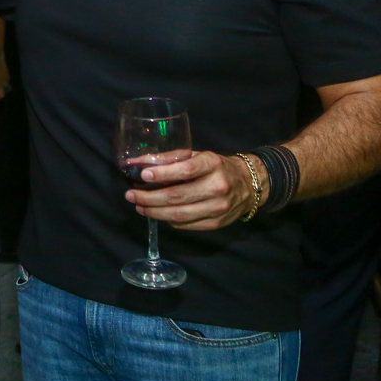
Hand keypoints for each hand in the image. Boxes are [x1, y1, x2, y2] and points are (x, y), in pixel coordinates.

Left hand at [125, 152, 264, 229]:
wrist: (249, 184)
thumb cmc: (216, 166)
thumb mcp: (197, 155)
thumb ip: (168, 158)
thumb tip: (136, 162)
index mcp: (213, 164)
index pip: (186, 170)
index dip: (163, 174)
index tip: (143, 175)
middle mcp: (218, 186)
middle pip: (178, 196)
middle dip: (149, 198)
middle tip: (131, 195)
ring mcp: (219, 207)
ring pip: (180, 214)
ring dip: (154, 212)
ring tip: (139, 206)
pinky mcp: (217, 223)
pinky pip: (186, 224)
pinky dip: (169, 220)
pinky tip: (158, 213)